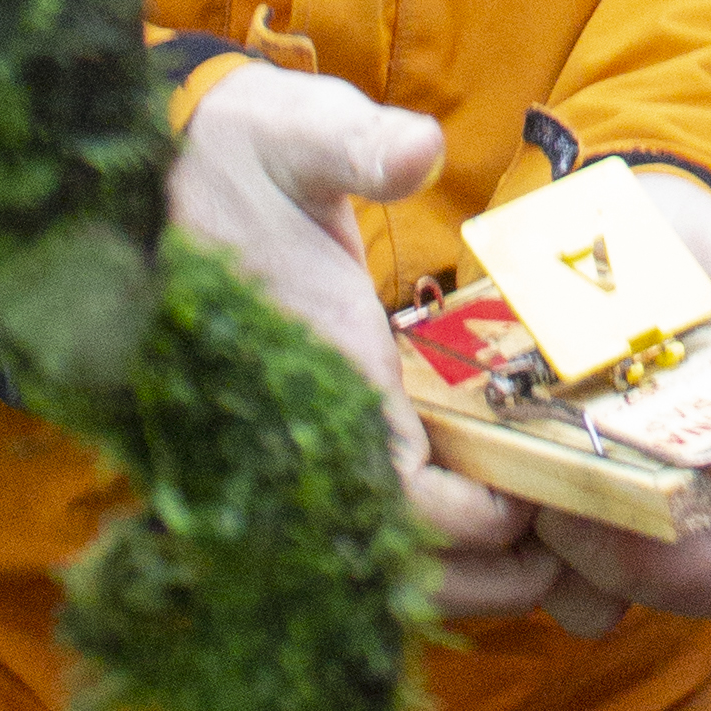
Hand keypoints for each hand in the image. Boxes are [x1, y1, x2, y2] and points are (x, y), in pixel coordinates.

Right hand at [162, 74, 710, 635]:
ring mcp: (292, 450)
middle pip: (393, 564)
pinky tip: (481, 529)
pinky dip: (424, 553)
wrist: (154, 176)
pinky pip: (359, 534)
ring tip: (533, 559)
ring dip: (457, 577)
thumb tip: (414, 152)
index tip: (536, 502)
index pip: (399, 501)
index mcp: (320, 374)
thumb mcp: (297, 134)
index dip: (474, 520)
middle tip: (556, 558)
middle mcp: (300, 434)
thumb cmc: (239, 157)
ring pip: (373, 565)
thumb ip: (357, 146)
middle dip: (480, 576)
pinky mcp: (292, 448)